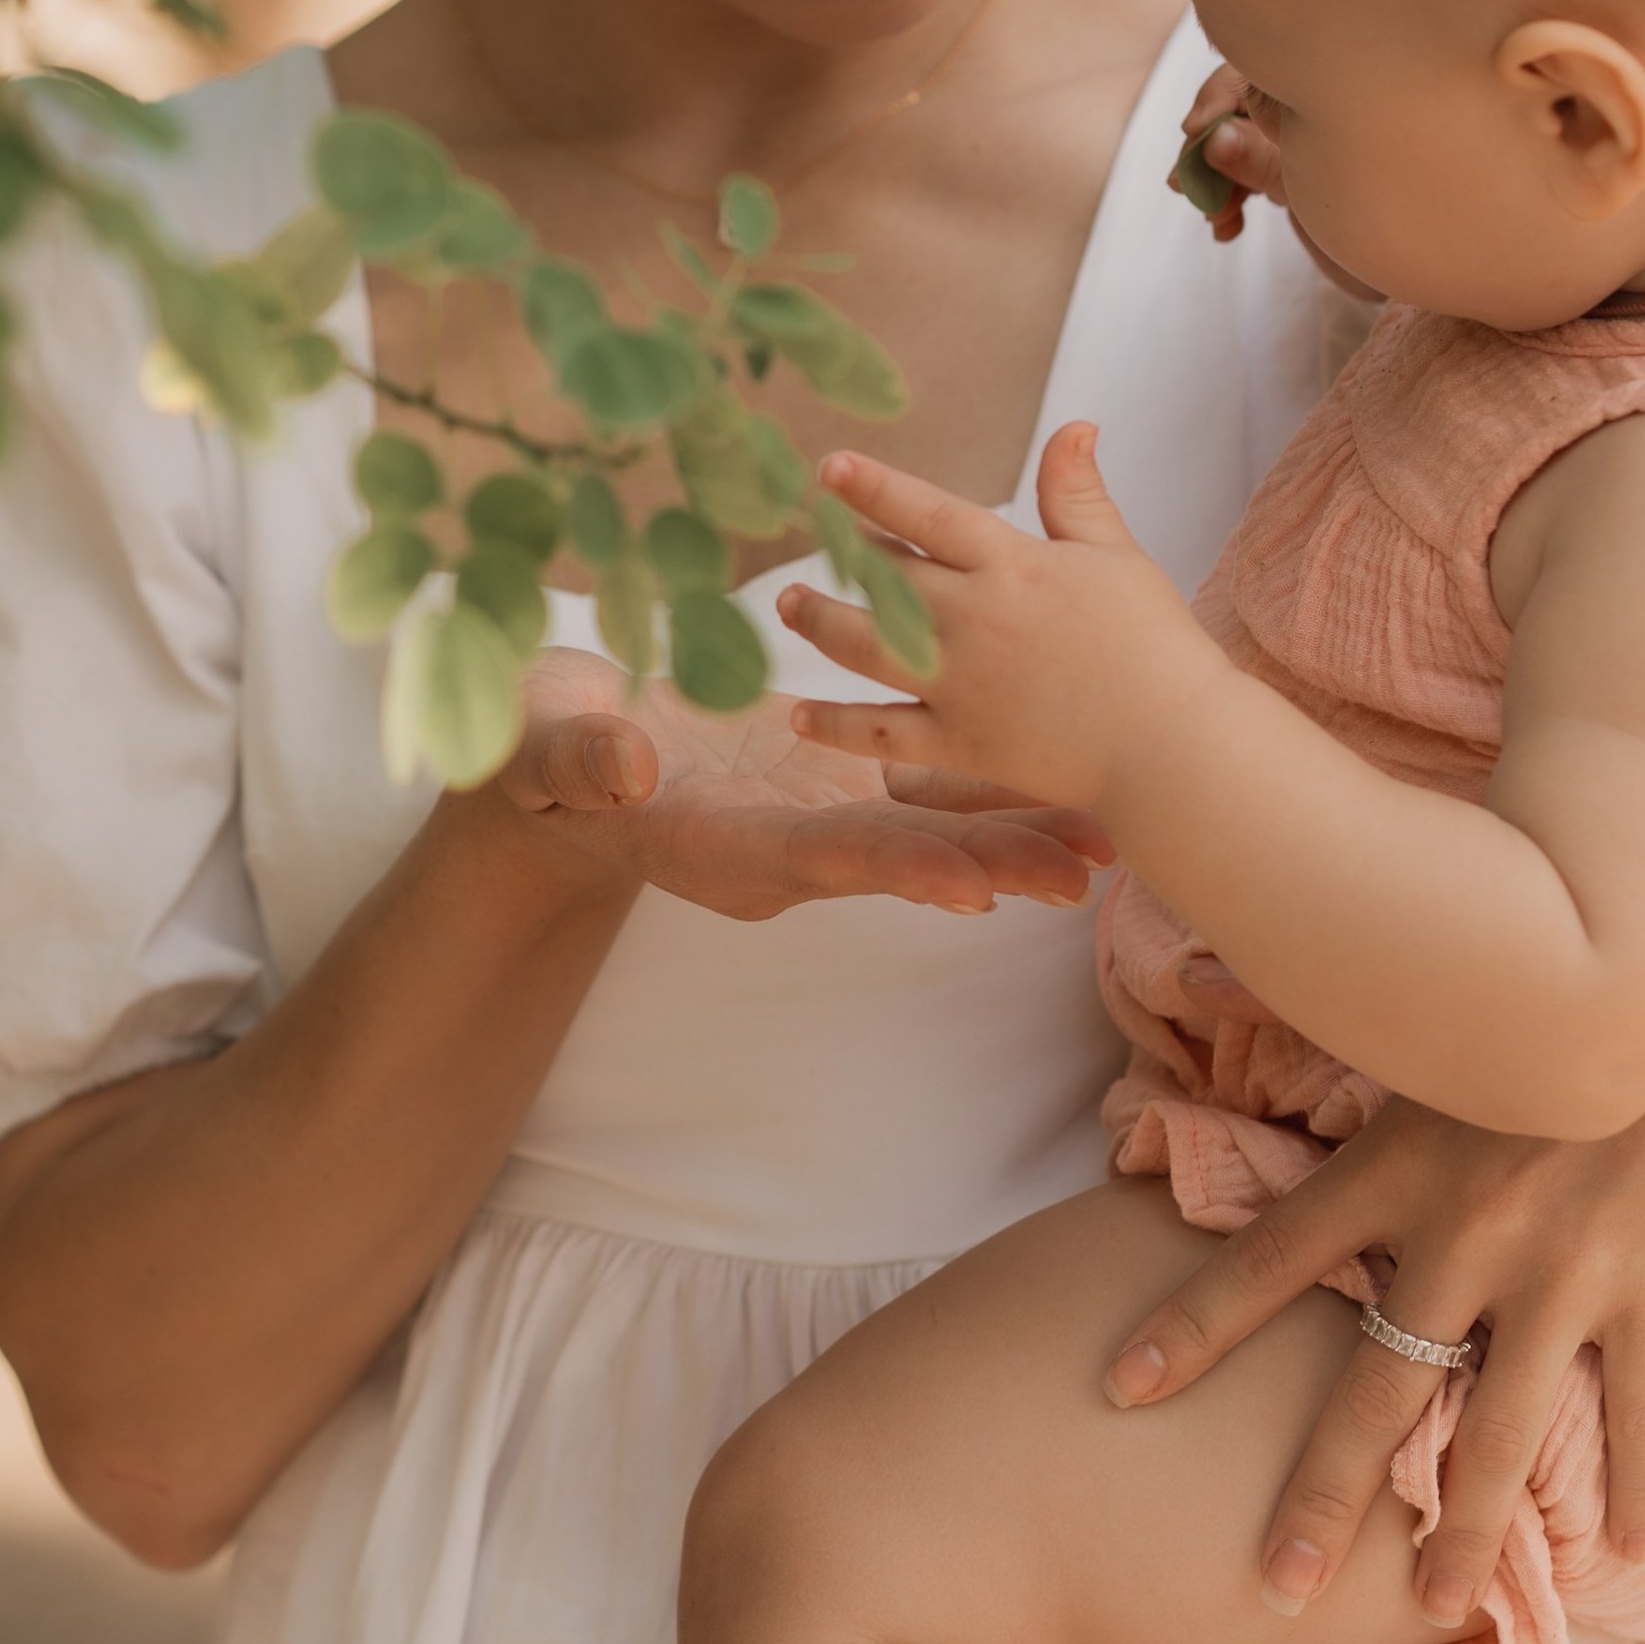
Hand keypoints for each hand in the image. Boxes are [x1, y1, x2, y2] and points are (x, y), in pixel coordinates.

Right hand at [473, 650, 1113, 923]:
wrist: (557, 756)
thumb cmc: (542, 757)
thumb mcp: (549, 756)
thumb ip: (587, 764)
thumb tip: (625, 769)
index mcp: (724, 847)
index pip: (822, 859)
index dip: (895, 868)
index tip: (966, 887)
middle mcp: (785, 845)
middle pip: (901, 858)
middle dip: (988, 865)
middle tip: (1078, 879)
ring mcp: (811, 814)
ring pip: (928, 827)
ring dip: (1011, 832)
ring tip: (1103, 841)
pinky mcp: (828, 779)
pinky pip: (919, 785)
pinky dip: (984, 781)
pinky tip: (1055, 775)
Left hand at [778, 424, 1215, 813]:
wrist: (1172, 745)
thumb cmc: (1155, 645)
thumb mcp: (1117, 556)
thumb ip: (1078, 495)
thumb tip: (1075, 425)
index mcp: (1011, 565)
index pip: (927, 513)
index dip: (874, 488)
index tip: (828, 469)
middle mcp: (973, 618)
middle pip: (885, 576)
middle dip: (838, 554)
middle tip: (804, 534)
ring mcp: (959, 684)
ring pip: (866, 646)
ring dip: (820, 622)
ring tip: (788, 605)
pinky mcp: (959, 743)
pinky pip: (882, 733)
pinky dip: (836, 726)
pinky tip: (800, 715)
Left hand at [1102, 972, 1644, 1623]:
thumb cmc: (1538, 1010)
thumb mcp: (1418, 1024)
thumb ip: (1307, 1018)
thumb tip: (1191, 963)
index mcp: (1392, 1167)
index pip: (1268, 1259)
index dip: (1191, 1324)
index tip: (1121, 1387)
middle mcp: (1466, 1231)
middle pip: (1377, 1389)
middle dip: (1321, 1493)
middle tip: (1275, 1582)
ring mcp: (1563, 1270)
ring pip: (1502, 1431)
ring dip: (1469, 1531)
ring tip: (1434, 1607)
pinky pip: (1641, 1412)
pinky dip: (1640, 1485)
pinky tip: (1627, 1550)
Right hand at [1178, 61, 1377, 300]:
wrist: (1429, 266)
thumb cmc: (1392, 221)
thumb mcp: (1316, 194)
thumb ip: (1262, 163)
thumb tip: (1212, 138)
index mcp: (1327, 94)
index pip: (1258, 70)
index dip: (1217, 96)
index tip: (1194, 132)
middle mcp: (1313, 108)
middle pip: (1240, 106)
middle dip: (1207, 146)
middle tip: (1184, 186)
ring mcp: (1304, 137)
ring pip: (1240, 140)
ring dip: (1214, 177)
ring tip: (1213, 217)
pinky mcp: (1298, 169)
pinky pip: (1250, 169)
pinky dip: (1231, 195)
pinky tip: (1226, 228)